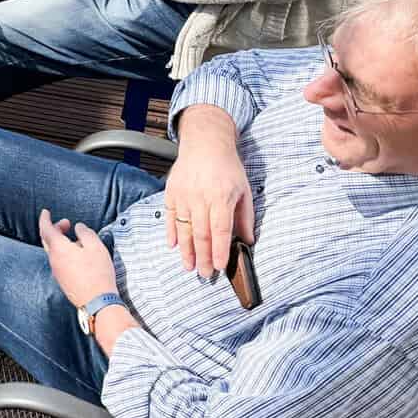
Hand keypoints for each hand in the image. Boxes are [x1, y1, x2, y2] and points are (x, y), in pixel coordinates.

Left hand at [39, 209, 118, 307]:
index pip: (46, 229)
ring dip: (61, 242)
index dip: (45, 218)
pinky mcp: (62, 281)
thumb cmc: (98, 273)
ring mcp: (57, 272)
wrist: (98, 302)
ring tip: (77, 241)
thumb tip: (78, 228)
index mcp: (58, 249)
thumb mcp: (96, 247)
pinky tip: (78, 257)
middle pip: (48, 240)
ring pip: (54, 252)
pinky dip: (64, 254)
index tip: (45, 212)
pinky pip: (59, 262)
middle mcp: (53, 260)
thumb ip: (86, 233)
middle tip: (67, 224)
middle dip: (55, 229)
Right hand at [165, 105, 255, 277]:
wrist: (204, 144)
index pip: (220, 230)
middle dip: (202, 257)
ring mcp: (183, 195)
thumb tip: (248, 241)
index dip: (219, 251)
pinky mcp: (171, 192)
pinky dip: (170, 232)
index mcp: (222, 197)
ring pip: (184, 228)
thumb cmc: (227, 167)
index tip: (219, 266)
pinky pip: (169, 216)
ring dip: (186, 250)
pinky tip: (173, 246)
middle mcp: (200, 198)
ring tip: (188, 266)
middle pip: (201, 234)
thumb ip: (245, 217)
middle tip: (203, 273)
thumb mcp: (244, 190)